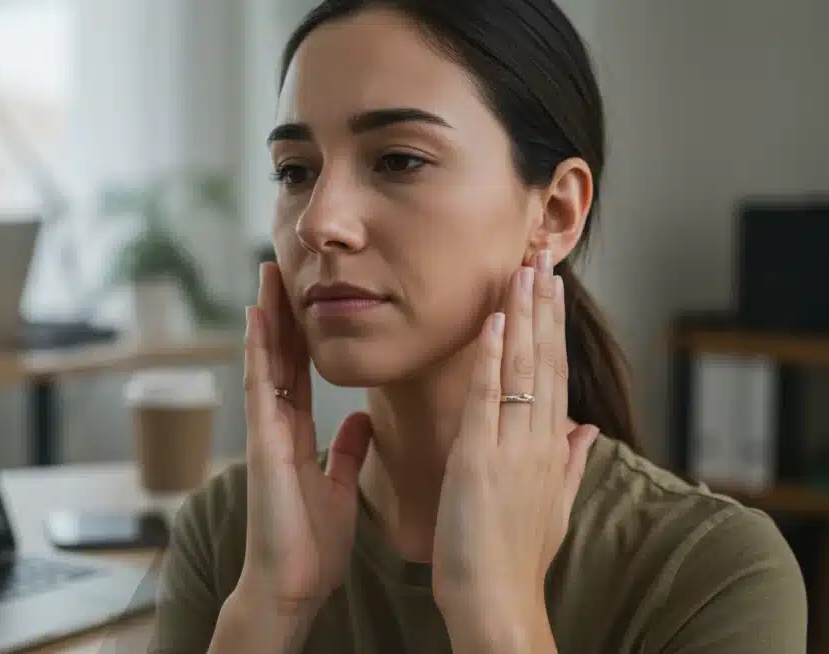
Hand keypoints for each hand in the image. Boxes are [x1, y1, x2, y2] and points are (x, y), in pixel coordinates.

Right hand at [237, 262, 372, 618]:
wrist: (292, 585)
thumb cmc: (311, 545)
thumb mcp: (339, 487)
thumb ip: (346, 451)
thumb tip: (361, 419)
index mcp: (297, 436)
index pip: (300, 373)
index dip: (302, 335)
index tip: (306, 297)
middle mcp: (278, 426)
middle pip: (280, 357)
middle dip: (282, 312)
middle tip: (281, 267)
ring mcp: (266, 432)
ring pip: (266, 361)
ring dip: (266, 317)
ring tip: (267, 274)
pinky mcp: (263, 444)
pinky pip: (261, 387)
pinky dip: (258, 350)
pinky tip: (258, 317)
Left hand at [432, 251, 597, 648]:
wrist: (498, 601)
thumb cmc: (516, 558)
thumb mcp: (553, 506)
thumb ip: (571, 463)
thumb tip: (588, 431)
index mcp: (551, 449)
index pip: (554, 374)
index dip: (552, 328)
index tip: (552, 288)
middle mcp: (538, 441)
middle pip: (544, 361)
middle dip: (543, 308)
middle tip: (542, 257)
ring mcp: (512, 448)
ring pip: (521, 370)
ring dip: (522, 318)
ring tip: (524, 272)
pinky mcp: (480, 459)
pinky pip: (487, 398)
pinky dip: (490, 357)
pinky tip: (492, 321)